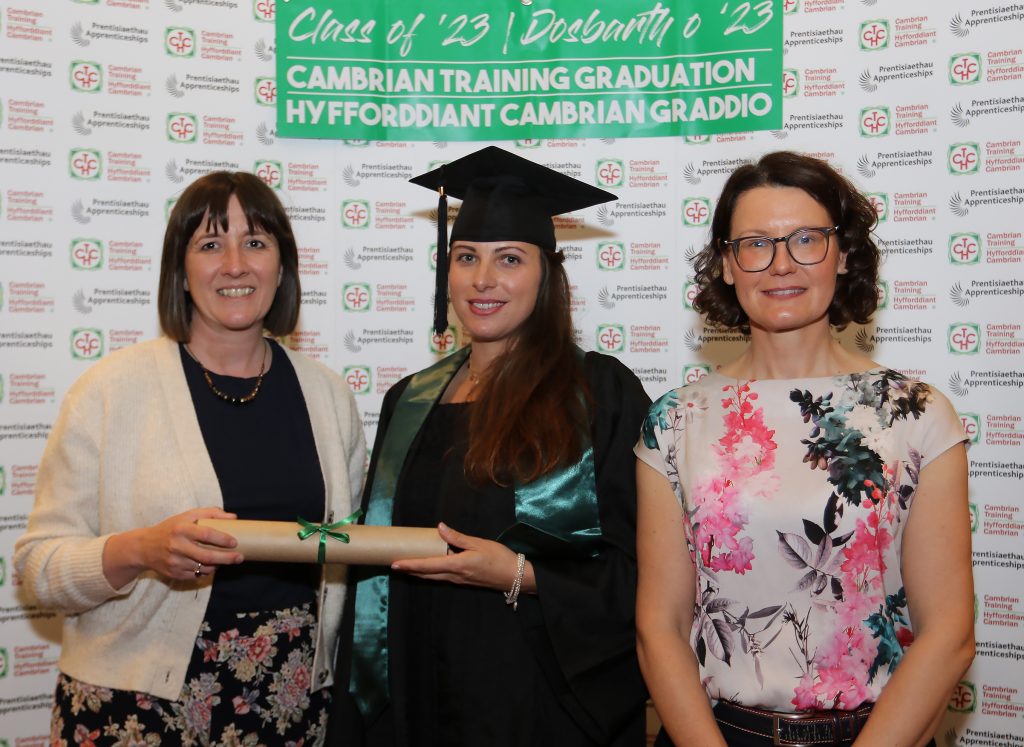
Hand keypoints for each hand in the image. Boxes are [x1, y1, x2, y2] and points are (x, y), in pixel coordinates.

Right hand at [103, 507, 243, 586]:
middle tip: (240, 557)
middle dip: (227, 558)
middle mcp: (177, 546)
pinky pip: (196, 575)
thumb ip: (210, 513)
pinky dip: (207, 571)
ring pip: (203, 568)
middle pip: (207, 556)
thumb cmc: (170, 528)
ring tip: (225, 560)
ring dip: (218, 565)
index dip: (222, 539)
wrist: (143, 547)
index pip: (206, 534)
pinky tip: (211, 566)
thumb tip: (233, 517)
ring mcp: (175, 562)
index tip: (235, 542)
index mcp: (181, 529)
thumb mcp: (187, 516)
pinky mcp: (173, 574)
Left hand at [391, 523, 534, 593]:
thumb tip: (440, 528)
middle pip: (427, 574)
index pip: (428, 565)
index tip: (395, 564)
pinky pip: (443, 577)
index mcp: (457, 565)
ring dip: (419, 572)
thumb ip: (458, 537)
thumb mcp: (479, 543)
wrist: (515, 577)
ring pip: (434, 577)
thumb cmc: (499, 558)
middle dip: (410, 570)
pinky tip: (429, 567)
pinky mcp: (464, 581)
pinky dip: (431, 573)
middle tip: (395, 565)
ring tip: (407, 566)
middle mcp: (455, 576)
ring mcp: (459, 580)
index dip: (410, 565)